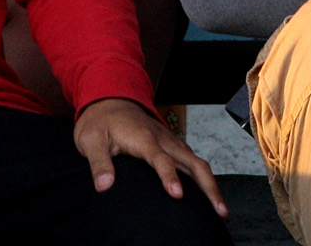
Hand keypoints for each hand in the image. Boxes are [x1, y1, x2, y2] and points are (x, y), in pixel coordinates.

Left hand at [73, 97, 227, 218]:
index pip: (160, 159)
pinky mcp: (171, 144)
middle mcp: (162, 139)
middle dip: (208, 186)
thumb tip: (104, 186)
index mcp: (143, 138)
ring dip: (210, 184)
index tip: (177, 195)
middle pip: (192, 162)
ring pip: (197, 162)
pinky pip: (192, 160)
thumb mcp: (90, 140)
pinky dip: (203, 177)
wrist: (109, 99)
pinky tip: (207, 193)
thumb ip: (98, 163)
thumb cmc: (99, 121)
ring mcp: (169, 141)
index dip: (169, 177)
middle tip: (219, 210)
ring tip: (220, 209)